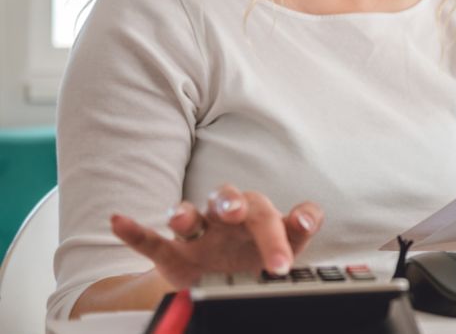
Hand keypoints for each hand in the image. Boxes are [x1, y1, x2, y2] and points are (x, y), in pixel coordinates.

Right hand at [110, 183, 322, 288]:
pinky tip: (119, 221)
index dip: (293, 218)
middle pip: (233, 202)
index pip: (279, 212)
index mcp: (262, 219)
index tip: (304, 228)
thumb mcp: (285, 252)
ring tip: (181, 221)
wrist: (224, 283)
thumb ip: (297, 235)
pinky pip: (150, 240)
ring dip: (185, 214)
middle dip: (236, 205)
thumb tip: (306, 218)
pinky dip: (133, 231)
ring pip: (192, 215)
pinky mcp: (173, 252)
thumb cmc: (257, 258)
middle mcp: (231, 219)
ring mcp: (201, 235)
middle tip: (239, 217)